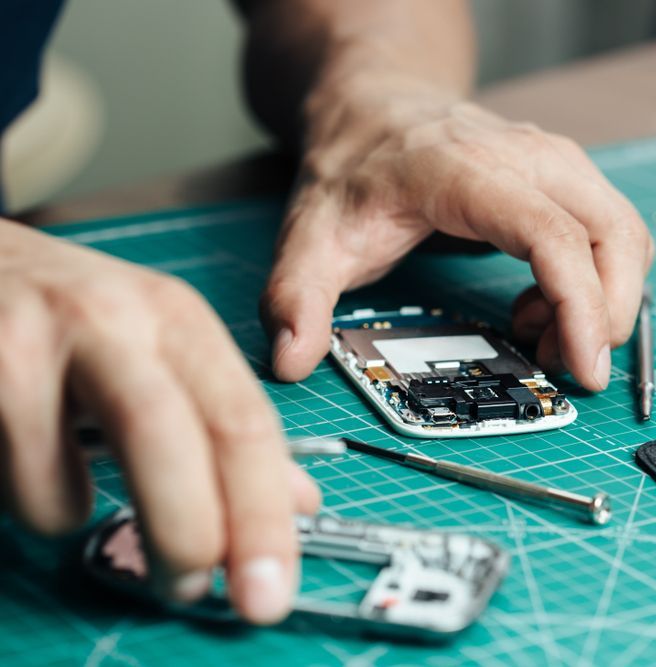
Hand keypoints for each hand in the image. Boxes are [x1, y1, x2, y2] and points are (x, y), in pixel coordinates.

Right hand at [0, 220, 318, 623]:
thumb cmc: (74, 316)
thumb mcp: (162, 350)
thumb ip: (227, 424)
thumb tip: (299, 503)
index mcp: (178, 319)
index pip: (242, 423)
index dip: (261, 516)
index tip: (270, 591)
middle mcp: (111, 321)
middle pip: (167, 442)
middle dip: (188, 535)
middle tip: (188, 589)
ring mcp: (27, 345)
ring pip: (60, 492)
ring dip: (66, 514)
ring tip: (59, 476)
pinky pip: (4, 487)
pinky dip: (22, 495)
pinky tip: (18, 447)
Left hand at [260, 78, 653, 389]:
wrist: (375, 107)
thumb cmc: (356, 167)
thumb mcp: (310, 233)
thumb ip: (296, 297)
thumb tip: (289, 360)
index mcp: (469, 171)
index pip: (553, 236)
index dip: (581, 306)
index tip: (582, 366)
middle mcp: (528, 157)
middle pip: (614, 235)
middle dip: (609, 314)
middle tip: (565, 366)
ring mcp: (555, 163)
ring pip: (624, 234)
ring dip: (604, 299)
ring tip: (538, 334)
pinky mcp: (566, 177)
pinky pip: (611, 234)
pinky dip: (595, 281)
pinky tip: (536, 304)